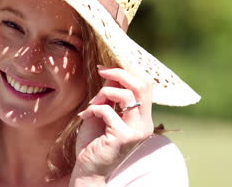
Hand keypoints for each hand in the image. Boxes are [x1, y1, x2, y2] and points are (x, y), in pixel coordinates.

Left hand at [70, 66, 153, 184]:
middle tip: (101, 70)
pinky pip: (108, 111)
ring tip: (92, 103)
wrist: (88, 168)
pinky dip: (94, 109)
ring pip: (127, 95)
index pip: (146, 85)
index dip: (129, 69)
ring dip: (104, 93)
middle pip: (142, 85)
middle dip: (119, 72)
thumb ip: (110, 94)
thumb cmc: (94, 141)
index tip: (108, 63)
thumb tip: (112, 72)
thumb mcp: (103, 112)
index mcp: (143, 117)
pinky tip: (85, 116)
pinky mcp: (123, 137)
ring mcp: (136, 131)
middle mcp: (145, 123)